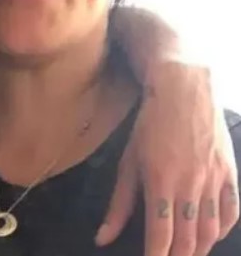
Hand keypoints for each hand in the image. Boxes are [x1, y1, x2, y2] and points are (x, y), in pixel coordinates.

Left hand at [96, 61, 238, 255]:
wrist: (183, 92)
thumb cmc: (150, 125)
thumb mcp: (128, 162)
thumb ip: (118, 204)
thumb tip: (102, 238)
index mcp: (160, 183)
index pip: (160, 236)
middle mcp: (190, 186)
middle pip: (188, 239)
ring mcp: (213, 180)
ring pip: (210, 231)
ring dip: (198, 248)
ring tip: (186, 253)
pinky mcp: (229, 173)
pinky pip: (230, 212)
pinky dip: (221, 230)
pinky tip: (210, 235)